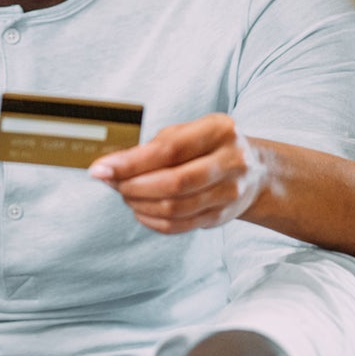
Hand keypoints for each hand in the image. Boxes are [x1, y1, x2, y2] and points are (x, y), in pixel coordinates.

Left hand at [89, 113, 268, 233]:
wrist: (254, 171)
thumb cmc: (208, 147)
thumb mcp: (187, 133)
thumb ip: (153, 148)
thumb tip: (111, 166)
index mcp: (219, 130)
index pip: (169, 149)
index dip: (131, 162)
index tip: (100, 168)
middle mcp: (231, 161)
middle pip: (174, 183)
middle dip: (133, 186)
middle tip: (111, 183)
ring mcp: (229, 192)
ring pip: (174, 208)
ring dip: (140, 204)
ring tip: (125, 194)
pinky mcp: (221, 216)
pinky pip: (179, 225)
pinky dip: (152, 220)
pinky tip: (140, 210)